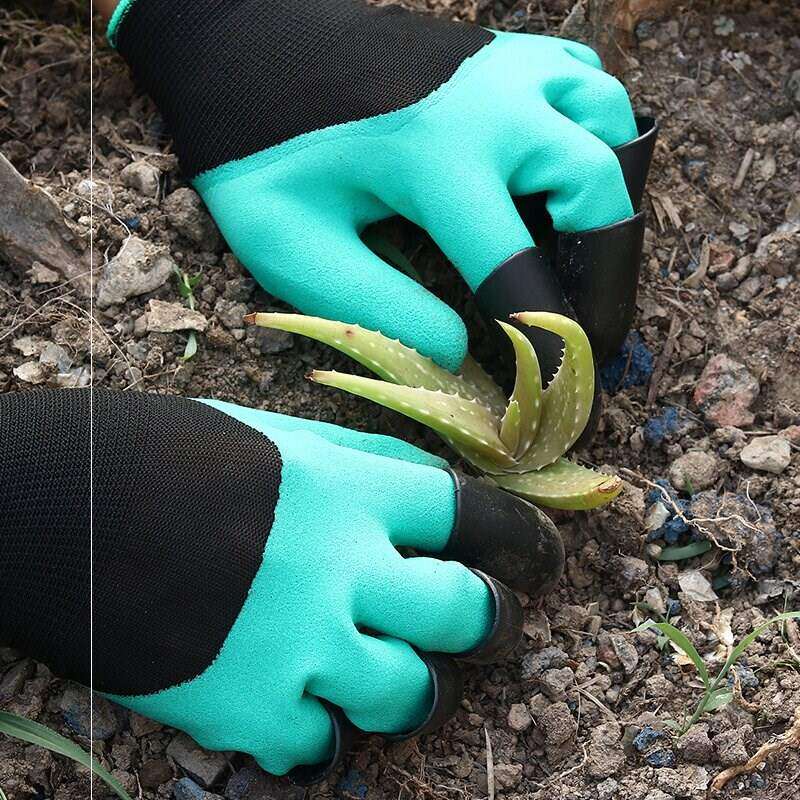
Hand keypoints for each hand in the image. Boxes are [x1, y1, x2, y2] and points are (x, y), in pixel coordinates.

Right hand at [0, 389, 562, 780]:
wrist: (73, 510)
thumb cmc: (181, 456)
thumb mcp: (284, 437)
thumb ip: (365, 462)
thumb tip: (429, 482)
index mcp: (356, 494)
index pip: (477, 517)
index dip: (524, 539)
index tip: (541, 558)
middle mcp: (344, 573)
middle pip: (467, 615)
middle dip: (491, 622)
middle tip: (485, 622)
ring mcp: (300, 649)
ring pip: (407, 696)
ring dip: (407, 688)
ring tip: (379, 669)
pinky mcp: (249, 712)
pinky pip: (319, 745)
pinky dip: (316, 729)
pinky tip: (291, 699)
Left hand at [109, 0, 654, 378]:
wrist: (250, 51)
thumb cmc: (263, 155)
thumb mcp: (296, 247)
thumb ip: (379, 310)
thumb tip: (458, 353)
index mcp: (439, 158)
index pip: (519, 271)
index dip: (547, 344)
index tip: (561, 389)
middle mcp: (494, 103)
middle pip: (600, 192)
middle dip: (605, 276)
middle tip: (587, 331)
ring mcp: (507, 65)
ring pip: (612, 126)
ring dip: (608, 198)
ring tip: (573, 255)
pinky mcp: (507, 50)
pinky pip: (589, 87)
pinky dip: (594, 136)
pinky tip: (556, 179)